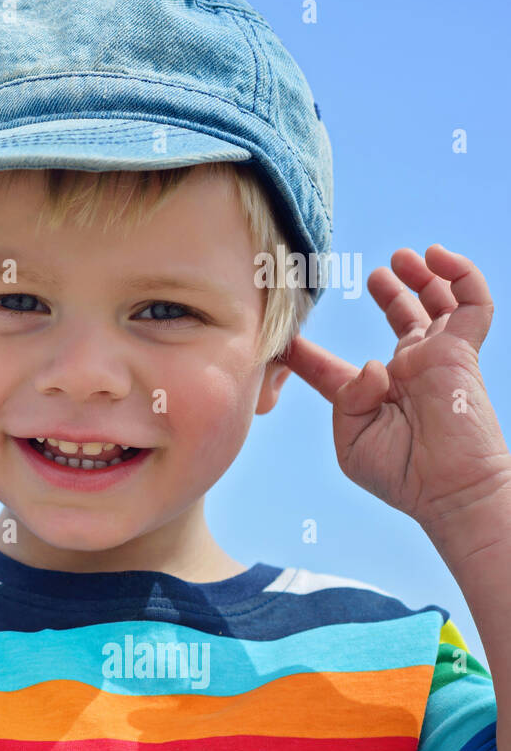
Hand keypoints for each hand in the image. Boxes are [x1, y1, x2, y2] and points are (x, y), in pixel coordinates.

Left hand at [281, 244, 510, 528]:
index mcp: (367, 396)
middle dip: (388, 292)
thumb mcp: (353, 442)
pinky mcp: (462, 352)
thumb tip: (373, 364)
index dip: (303, 353)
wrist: (450, 491)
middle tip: (372, 274)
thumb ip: (347, 398)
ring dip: (421, 277)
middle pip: (399, 318)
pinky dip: (460, 274)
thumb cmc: (402, 475)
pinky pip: (473, 303)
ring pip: (436, 303)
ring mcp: (435, 358)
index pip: (330, 366)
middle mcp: (403, 371)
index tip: (278, 337)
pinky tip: (437, 258)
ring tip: (402, 258)